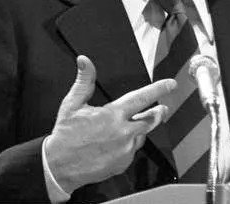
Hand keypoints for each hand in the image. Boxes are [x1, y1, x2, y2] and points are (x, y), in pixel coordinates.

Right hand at [45, 55, 175, 193]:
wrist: (58, 167)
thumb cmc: (65, 136)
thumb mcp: (72, 104)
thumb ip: (84, 81)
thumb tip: (84, 61)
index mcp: (113, 115)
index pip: (142, 98)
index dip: (159, 89)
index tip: (171, 84)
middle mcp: (123, 132)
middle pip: (151, 119)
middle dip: (158, 113)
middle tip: (161, 109)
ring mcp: (125, 149)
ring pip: (142, 135)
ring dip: (140, 129)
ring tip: (129, 126)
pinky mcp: (123, 163)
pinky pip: (132, 151)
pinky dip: (129, 145)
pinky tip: (117, 143)